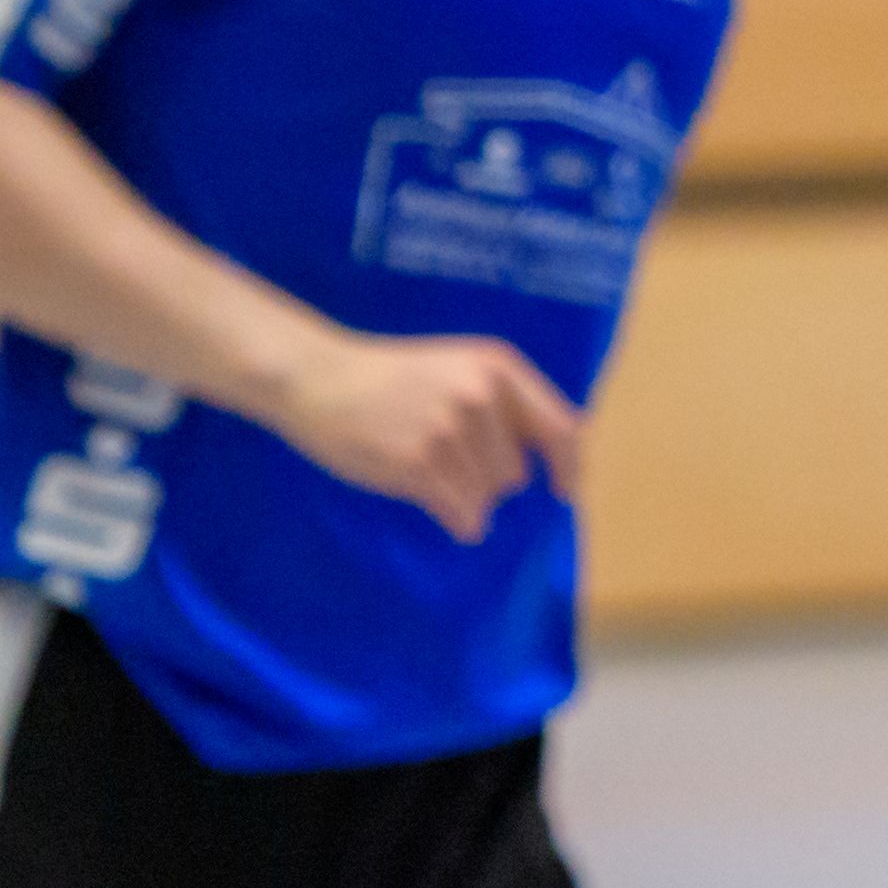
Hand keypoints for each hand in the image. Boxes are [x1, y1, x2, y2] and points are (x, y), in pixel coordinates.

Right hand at [275, 331, 580, 539]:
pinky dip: (455, 520)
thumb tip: (550, 461)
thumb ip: (503, 403)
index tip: (563, 494)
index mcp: (499, 367)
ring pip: (488, 497)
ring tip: (429, 472)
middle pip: (517, 474)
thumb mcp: (458, 369)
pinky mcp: (419, 462)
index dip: (569, 468)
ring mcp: (450, 427)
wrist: (319, 378)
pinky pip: (462, 513)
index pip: (561, 427)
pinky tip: (434, 502)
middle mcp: (481, 394)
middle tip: (447, 463)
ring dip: (466, 500)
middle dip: (490, 481)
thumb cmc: (391, 380)